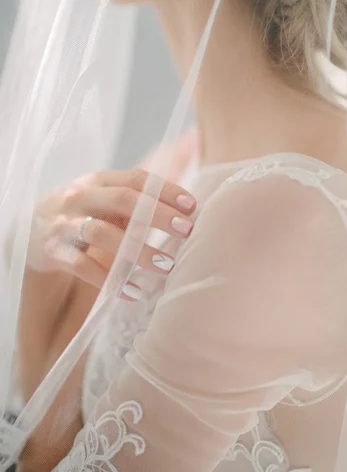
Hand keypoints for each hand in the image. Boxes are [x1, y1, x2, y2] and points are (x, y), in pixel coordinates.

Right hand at [26, 169, 195, 296]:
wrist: (30, 231)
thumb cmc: (83, 214)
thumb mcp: (104, 198)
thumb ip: (138, 198)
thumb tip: (187, 200)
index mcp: (99, 181)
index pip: (137, 179)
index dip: (166, 191)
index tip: (192, 206)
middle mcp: (81, 197)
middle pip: (123, 200)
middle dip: (158, 215)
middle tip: (187, 230)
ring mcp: (65, 223)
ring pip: (103, 233)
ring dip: (138, 250)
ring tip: (167, 266)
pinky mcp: (54, 251)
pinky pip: (83, 266)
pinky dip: (109, 280)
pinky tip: (133, 291)